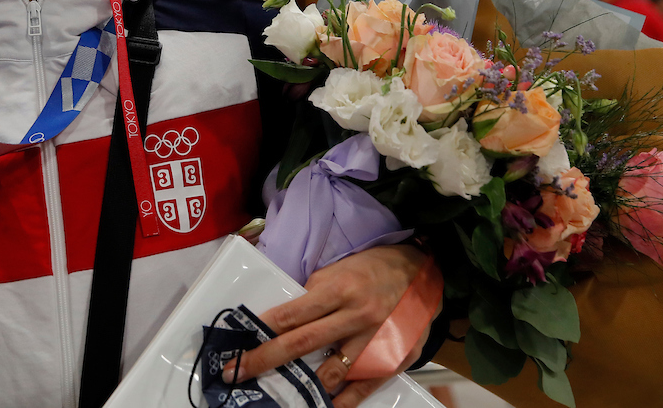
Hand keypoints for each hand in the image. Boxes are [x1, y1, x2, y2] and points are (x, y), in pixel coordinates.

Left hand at [223, 245, 432, 407]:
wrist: (424, 270)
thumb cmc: (373, 268)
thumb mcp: (337, 270)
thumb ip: (313, 296)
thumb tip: (286, 321)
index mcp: (338, 289)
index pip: (291, 315)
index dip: (261, 334)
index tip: (238, 349)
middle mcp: (355, 315)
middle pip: (303, 343)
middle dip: (266, 360)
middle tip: (238, 373)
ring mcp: (376, 338)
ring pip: (333, 372)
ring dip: (304, 386)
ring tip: (279, 394)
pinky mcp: (395, 356)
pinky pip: (364, 385)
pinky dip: (344, 401)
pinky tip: (325, 406)